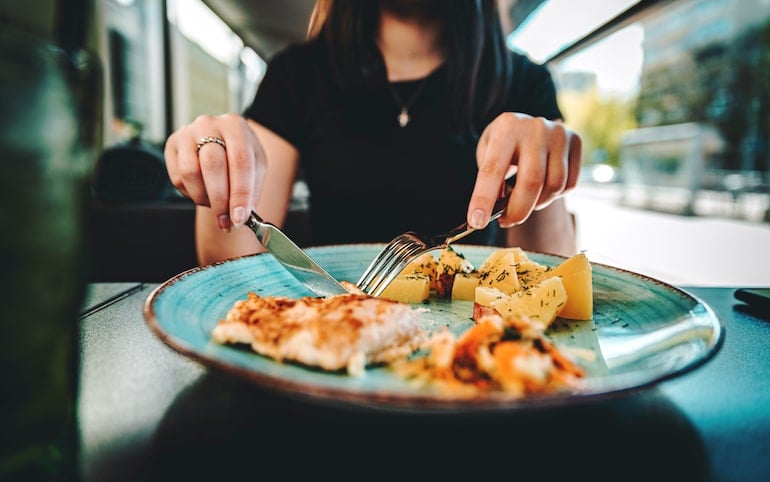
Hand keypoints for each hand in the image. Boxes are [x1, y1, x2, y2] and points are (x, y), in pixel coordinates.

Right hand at [164, 113, 266, 230]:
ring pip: (190, 172)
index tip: (239, 218)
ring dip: (203, 197)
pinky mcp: (171, 144)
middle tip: (226, 222)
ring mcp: (187, 132)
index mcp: (236, 126)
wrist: (222, 142)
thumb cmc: (240, 157)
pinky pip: (177, 177)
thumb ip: (251, 191)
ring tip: (215, 204)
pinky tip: (203, 192)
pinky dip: (191, 193)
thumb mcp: (255, 168)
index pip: (240, 162)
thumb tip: (241, 217)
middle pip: (212, 165)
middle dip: (220, 200)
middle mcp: (209, 124)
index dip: (240, 194)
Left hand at [468, 113, 581, 228]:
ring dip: (537, 204)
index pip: (493, 170)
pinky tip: (542, 188)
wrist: (529, 125)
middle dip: (517, 211)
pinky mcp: (575, 142)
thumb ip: (491, 180)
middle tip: (506, 221)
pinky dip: (554, 195)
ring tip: (524, 200)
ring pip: (554, 186)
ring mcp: (558, 134)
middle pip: (532, 182)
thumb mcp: (488, 153)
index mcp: (506, 127)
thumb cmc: (504, 145)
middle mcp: (535, 128)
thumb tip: (498, 211)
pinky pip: (569, 184)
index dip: (484, 199)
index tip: (477, 222)